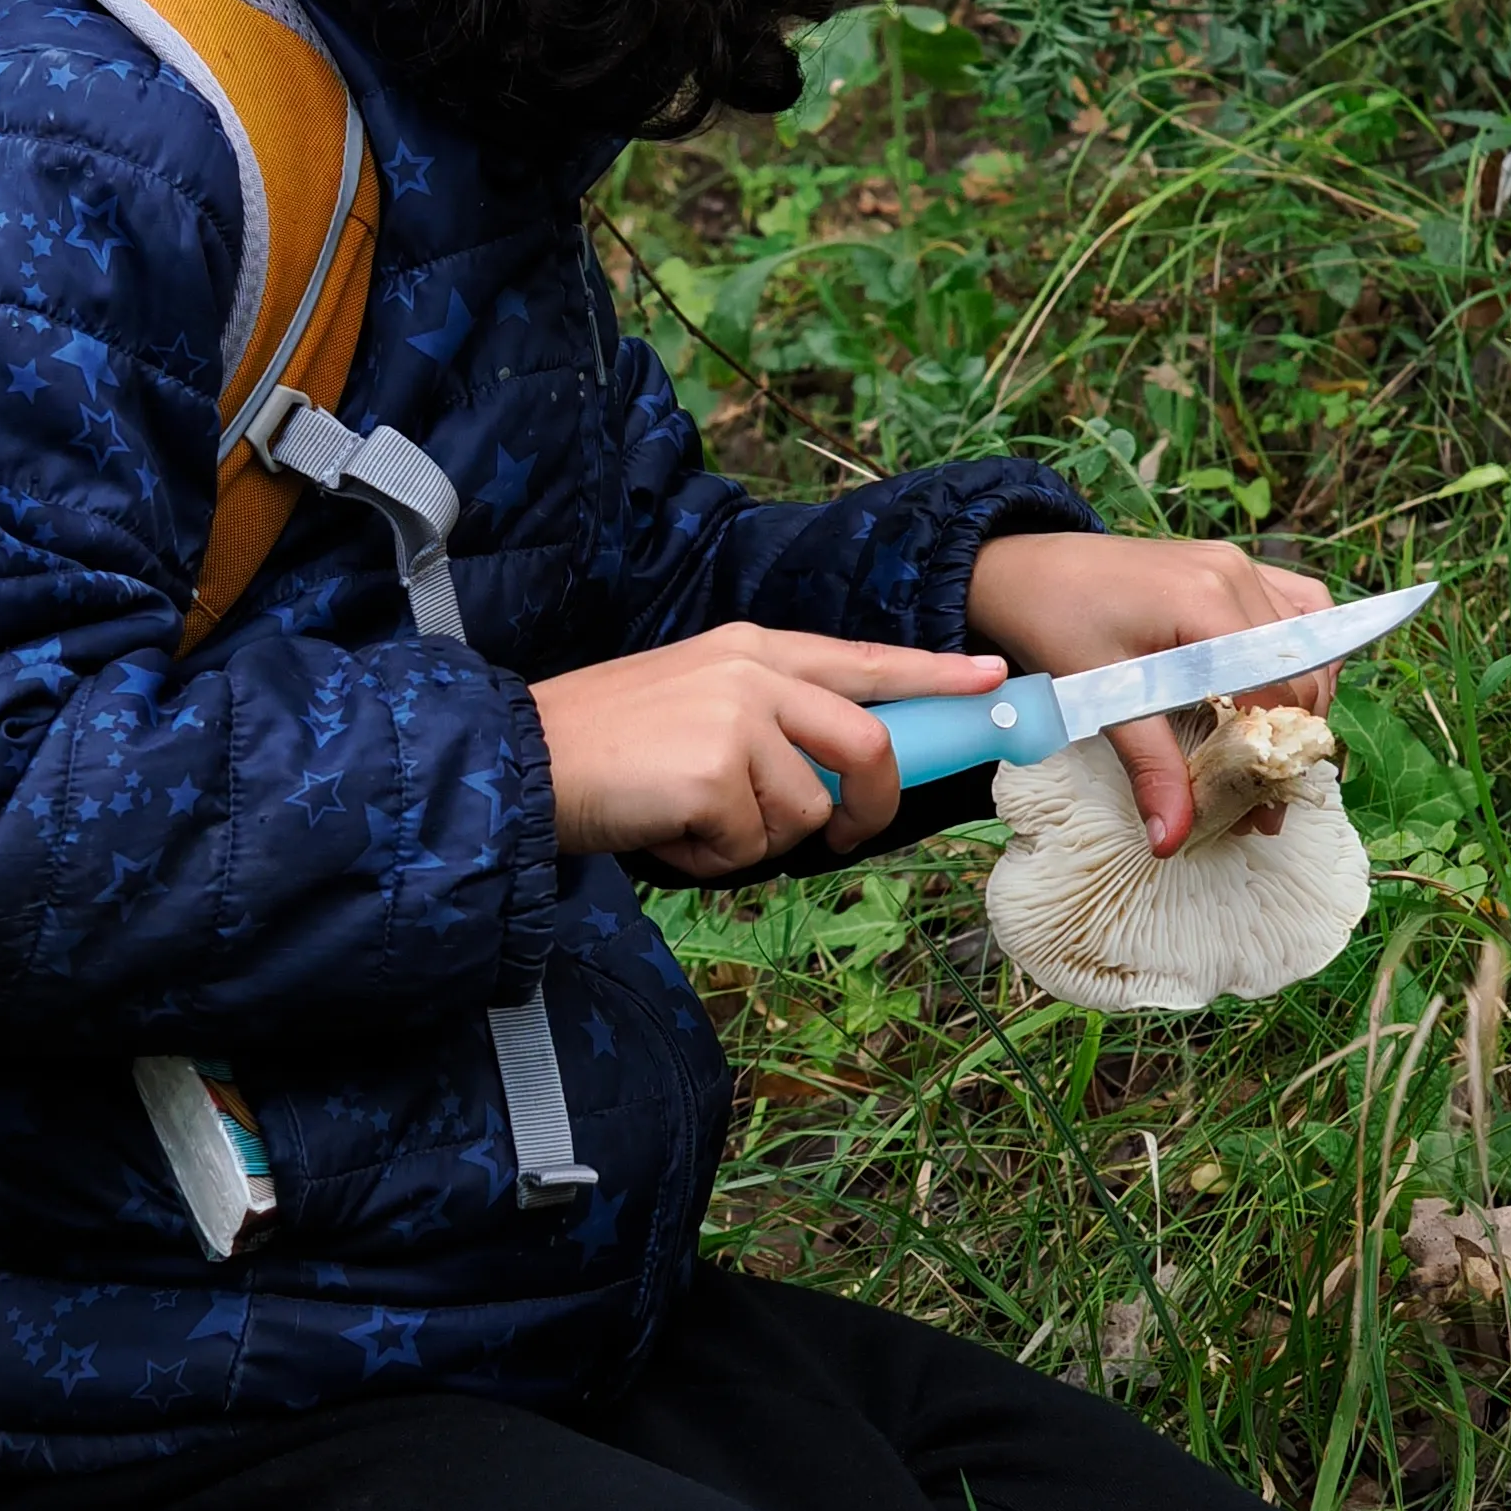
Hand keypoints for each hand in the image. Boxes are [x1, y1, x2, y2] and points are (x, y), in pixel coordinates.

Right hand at [535, 625, 1004, 880]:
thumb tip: (828, 782)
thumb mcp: (692, 705)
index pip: (861, 660)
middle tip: (844, 834)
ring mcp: (735, 719)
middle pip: (866, 744)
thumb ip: (764, 722)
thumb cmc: (604, 748)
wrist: (520, 762)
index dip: (932, 675)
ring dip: (759, 841)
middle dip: (867, 803)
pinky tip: (668, 834)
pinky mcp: (716, 773)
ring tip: (694, 824)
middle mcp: (752, 673)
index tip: (989, 679)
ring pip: (808, 810)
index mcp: (750, 650)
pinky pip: (754, 846)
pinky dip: (715, 861)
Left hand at [962, 530, 1339, 855]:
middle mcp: (1234, 575)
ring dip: (1300, 699)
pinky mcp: (1230, 566)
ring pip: (1310, 640)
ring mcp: (1236, 565)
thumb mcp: (1100, 698)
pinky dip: (1298, 651)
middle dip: (1287, 740)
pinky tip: (1277, 690)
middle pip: (1302, 672)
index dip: (1273, 756)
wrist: (1022, 571)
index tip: (1258, 809)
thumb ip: (1149, 766)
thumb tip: (1171, 838)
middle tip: (1260, 798)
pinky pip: (1296, 605)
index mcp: (1207, 602)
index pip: (1277, 692)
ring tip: (1267, 750)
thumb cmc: (1054, 622)